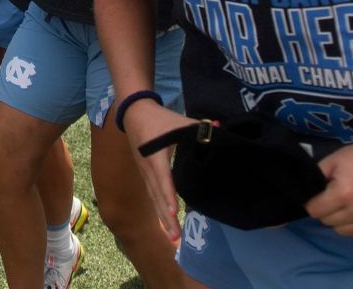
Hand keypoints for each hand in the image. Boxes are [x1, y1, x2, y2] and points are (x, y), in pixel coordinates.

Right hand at [122, 101, 197, 240]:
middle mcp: (148, 168)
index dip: (169, 196)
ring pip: (154, 198)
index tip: (174, 213)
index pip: (164, 179)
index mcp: (156, 156)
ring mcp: (145, 173)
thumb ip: (199, 127)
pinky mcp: (145, 174)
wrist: (133, 114)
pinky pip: (153, 195)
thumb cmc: (159, 119)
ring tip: (172, 237)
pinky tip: (166, 221)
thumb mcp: (178, 121)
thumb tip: (219, 128)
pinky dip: (159, 209)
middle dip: (167, 218)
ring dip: (163, 218)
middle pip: (158, 196)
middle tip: (175, 238)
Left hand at [305, 138, 352, 236]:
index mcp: (343, 193)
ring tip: (348, 204)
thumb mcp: (331, 162)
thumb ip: (315, 179)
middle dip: (326, 210)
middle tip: (335, 197)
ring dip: (340, 220)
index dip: (313, 203)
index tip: (319, 196)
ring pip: (341, 230)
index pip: (314, 211)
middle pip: (326, 222)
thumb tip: (304, 197)